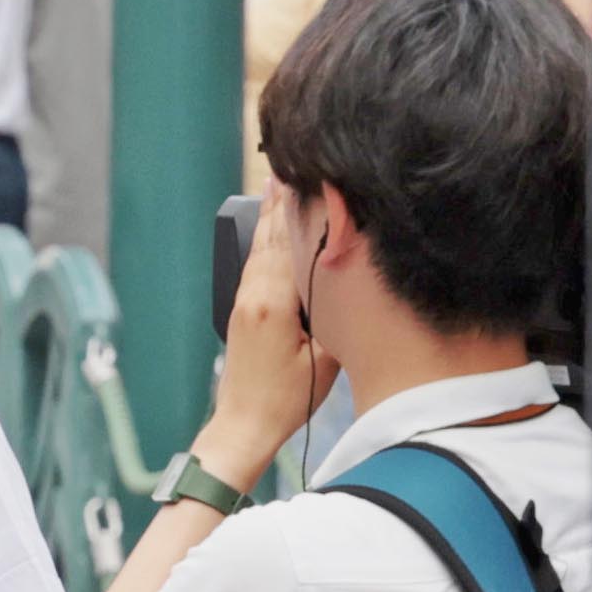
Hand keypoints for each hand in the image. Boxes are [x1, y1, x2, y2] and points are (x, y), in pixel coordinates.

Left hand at [200, 190, 331, 481]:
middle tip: (290, 167)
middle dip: (281, 204)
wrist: (243, 423)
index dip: (297, 210)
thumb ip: (337, 319)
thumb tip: (349, 285)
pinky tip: (272, 234)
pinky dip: (266, 243)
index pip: (287, 244)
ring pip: (260, 250)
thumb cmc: (284, 400)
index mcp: (272, 302)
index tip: (304, 178)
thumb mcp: (324, 362)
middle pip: (270, 239)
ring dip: (271, 219)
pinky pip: (255, 266)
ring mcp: (243, 302)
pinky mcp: (241, 311)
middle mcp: (252, 294)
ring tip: (279, 187)